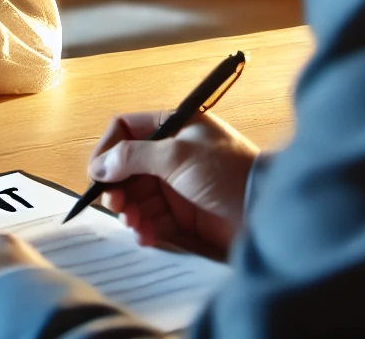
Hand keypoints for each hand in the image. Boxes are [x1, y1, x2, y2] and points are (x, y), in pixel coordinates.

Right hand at [88, 111, 257, 257]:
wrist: (267, 212)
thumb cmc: (225, 172)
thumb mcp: (177, 156)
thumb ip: (134, 156)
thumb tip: (99, 165)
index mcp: (172, 128)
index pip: (127, 130)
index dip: (108, 149)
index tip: (97, 173)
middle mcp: (171, 154)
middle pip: (127, 167)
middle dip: (118, 187)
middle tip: (116, 205)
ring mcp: (177, 186)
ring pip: (137, 196)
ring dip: (130, 211)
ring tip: (134, 223)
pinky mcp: (184, 216)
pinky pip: (152, 220)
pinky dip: (145, 228)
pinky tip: (146, 236)